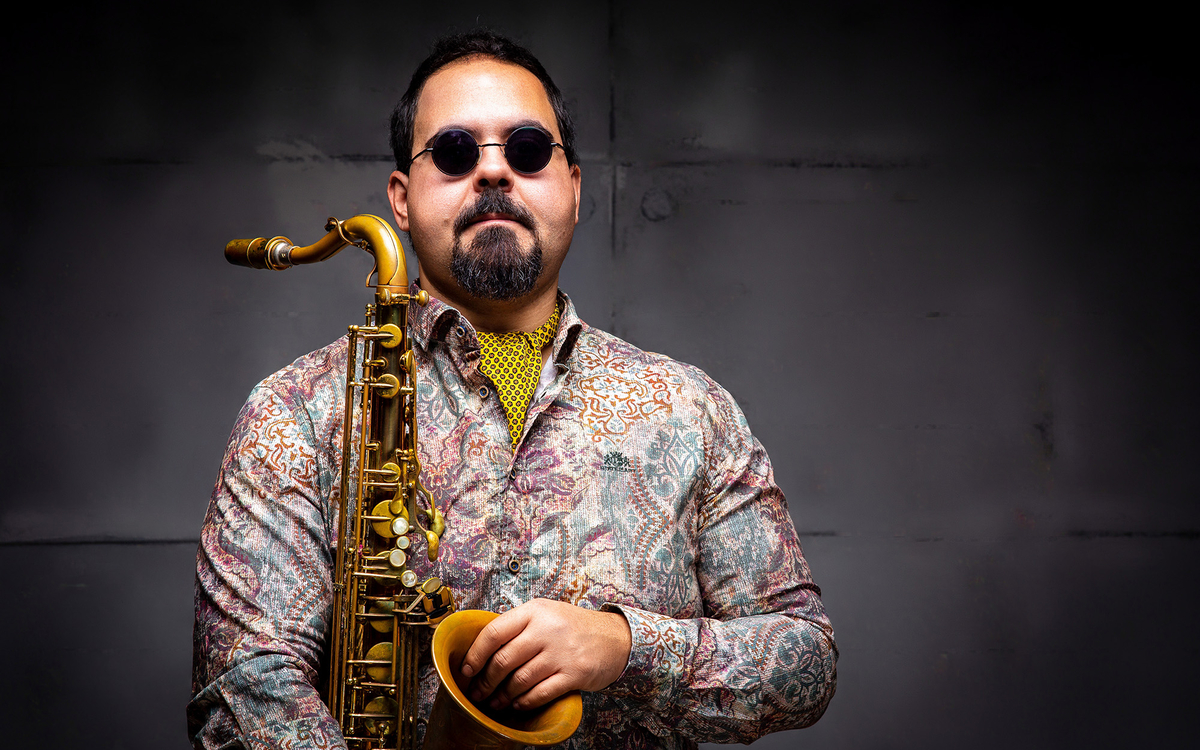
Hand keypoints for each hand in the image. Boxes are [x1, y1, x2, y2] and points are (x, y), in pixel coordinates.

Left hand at [459, 598, 631, 710]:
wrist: (616, 638)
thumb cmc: (575, 628)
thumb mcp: (547, 614)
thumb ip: (520, 626)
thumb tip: (483, 649)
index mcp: (535, 611)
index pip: (494, 632)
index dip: (475, 654)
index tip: (467, 669)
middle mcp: (547, 629)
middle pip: (504, 659)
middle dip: (486, 681)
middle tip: (478, 692)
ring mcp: (561, 652)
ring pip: (520, 680)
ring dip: (503, 695)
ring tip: (496, 702)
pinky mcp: (574, 673)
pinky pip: (541, 693)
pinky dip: (525, 702)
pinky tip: (519, 704)